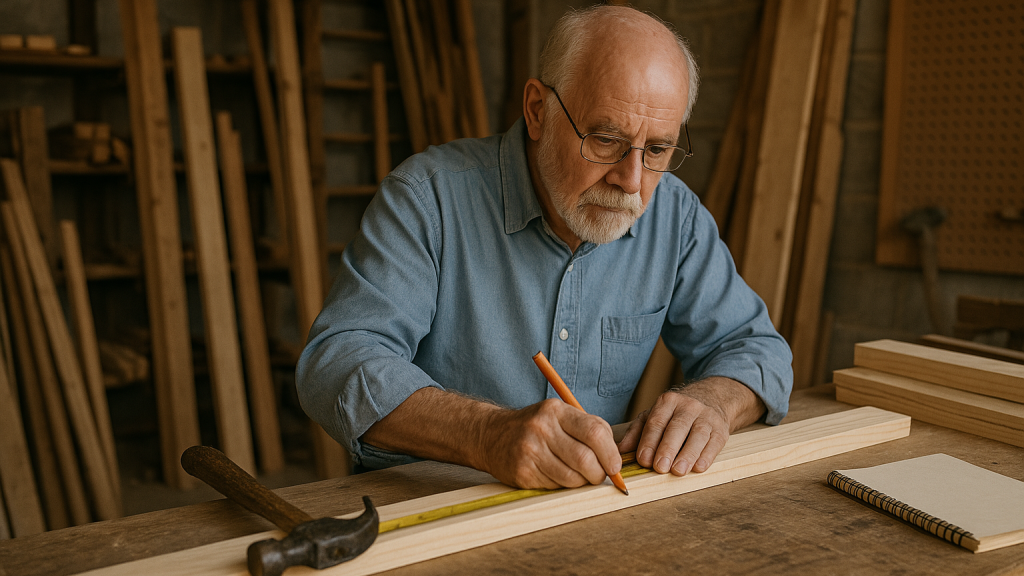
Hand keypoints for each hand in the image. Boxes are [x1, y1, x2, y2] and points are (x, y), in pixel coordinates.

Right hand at [479, 399, 622, 489]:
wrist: (492, 436)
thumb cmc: (535, 427)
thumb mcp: (559, 416)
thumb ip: (588, 428)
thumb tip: (616, 457)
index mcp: (556, 411)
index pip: (594, 432)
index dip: (611, 453)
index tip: (615, 465)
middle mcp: (542, 428)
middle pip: (585, 459)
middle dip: (599, 473)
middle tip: (599, 475)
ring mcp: (530, 451)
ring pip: (572, 478)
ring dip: (582, 482)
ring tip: (577, 476)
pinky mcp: (522, 472)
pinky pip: (555, 487)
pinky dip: (563, 486)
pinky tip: (556, 475)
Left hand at [617, 377, 763, 475]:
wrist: (712, 399)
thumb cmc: (676, 413)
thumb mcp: (655, 415)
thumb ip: (637, 432)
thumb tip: (620, 451)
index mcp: (667, 402)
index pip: (656, 422)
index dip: (649, 442)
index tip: (643, 460)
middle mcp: (688, 406)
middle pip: (677, 428)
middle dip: (667, 448)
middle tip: (660, 467)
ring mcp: (706, 416)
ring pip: (697, 435)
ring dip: (687, 454)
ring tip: (678, 471)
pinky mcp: (721, 429)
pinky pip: (714, 442)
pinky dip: (707, 456)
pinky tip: (698, 467)